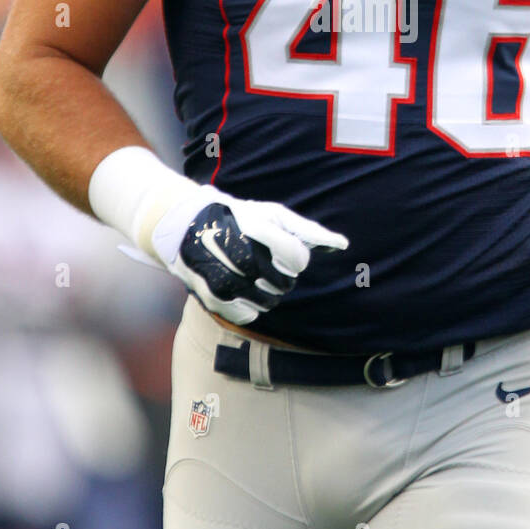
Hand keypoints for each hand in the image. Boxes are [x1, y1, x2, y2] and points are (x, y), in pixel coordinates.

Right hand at [151, 186, 348, 324]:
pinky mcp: (213, 298)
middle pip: (285, 284)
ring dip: (266, 292)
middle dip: (280, 275)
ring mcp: (225, 279)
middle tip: (264, 260)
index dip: (295, 258)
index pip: (299, 260)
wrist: (187, 224)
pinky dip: (248, 305)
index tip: (282, 250)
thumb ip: (308, 231)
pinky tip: (239, 287)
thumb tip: (342, 244)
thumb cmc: (240, 218)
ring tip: (251, 273)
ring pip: (268, 302)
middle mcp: (241, 255)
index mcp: (259, 230)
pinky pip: (247, 314)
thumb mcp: (273, 214)